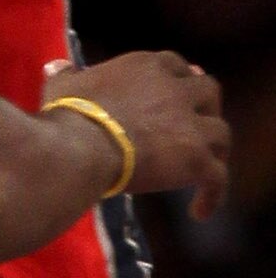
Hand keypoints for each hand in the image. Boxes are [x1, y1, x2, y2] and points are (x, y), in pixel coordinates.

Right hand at [46, 52, 229, 219]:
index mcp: (146, 66)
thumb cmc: (71, 112)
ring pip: (221, 133)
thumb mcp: (64, 86)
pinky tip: (199, 211)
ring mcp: (190, 124)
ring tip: (206, 167)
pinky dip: (213, 194)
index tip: (180, 91)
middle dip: (208, 106)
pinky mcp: (196, 159)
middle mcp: (174, 89)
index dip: (180, 79)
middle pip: (209, 91)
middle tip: (198, 125)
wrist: (84, 145)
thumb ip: (67, 75)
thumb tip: (56, 66)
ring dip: (216, 149)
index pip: (176, 65)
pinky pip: (218, 178)